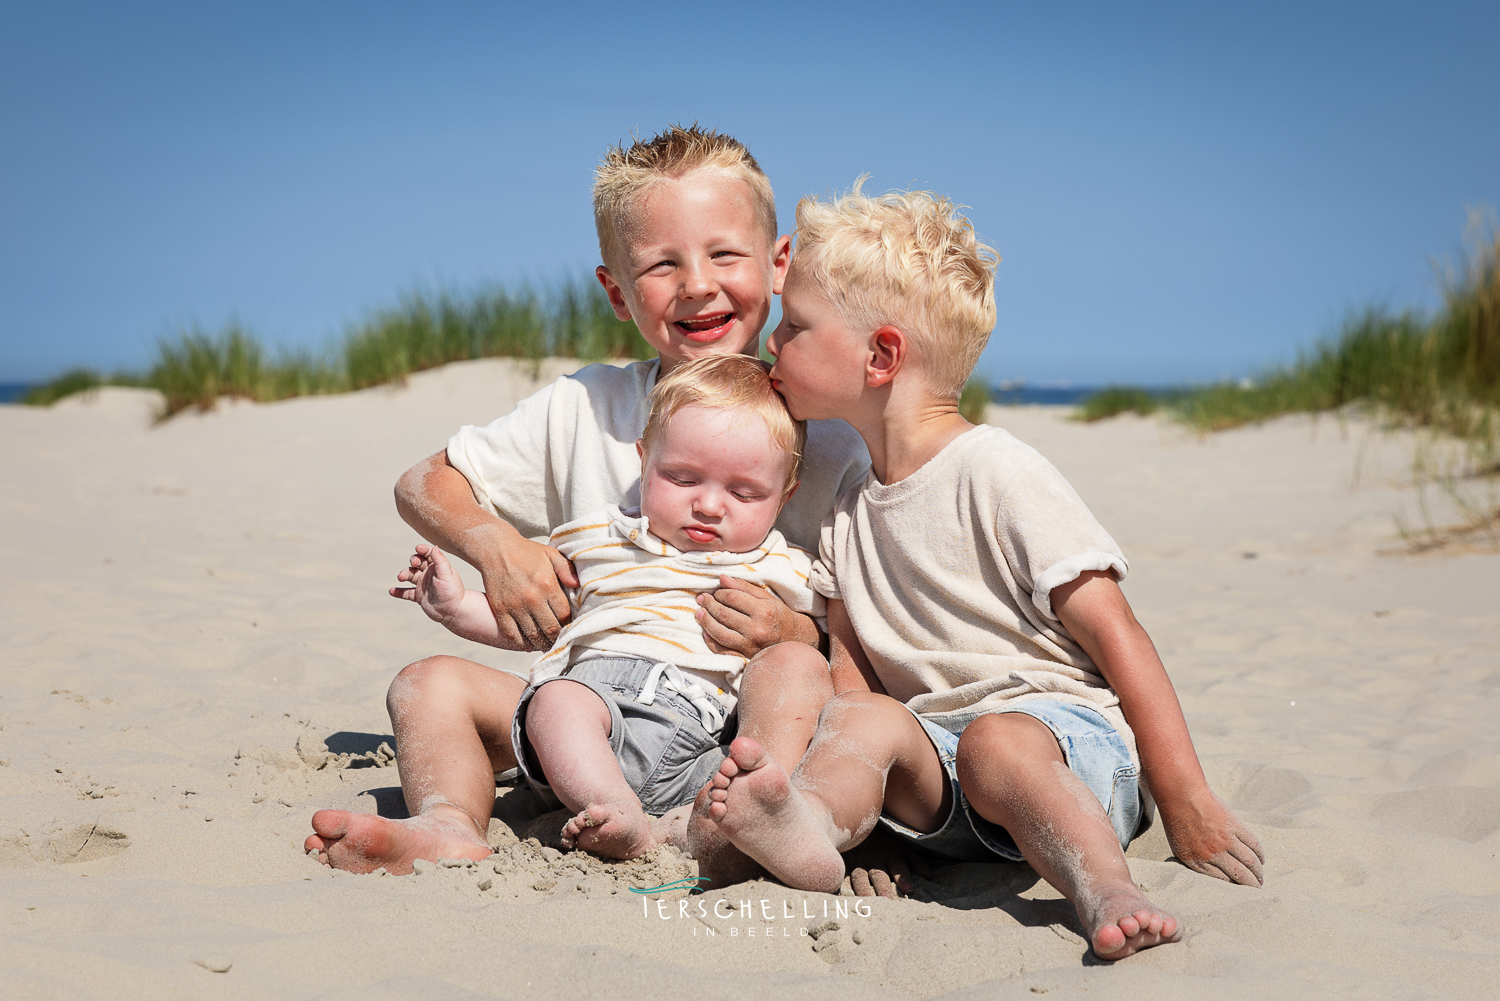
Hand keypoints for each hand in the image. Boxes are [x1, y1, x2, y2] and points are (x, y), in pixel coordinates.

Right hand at [389, 544, 465, 622]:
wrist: (453, 612)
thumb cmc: (452, 592)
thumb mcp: (447, 575)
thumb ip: (440, 561)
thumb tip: (435, 547)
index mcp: (438, 567)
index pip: (429, 553)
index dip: (423, 549)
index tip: (418, 548)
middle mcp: (429, 574)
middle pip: (417, 562)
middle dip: (413, 561)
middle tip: (414, 564)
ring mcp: (423, 584)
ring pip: (410, 575)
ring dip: (404, 574)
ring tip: (400, 578)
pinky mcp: (419, 596)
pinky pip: (406, 592)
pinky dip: (399, 592)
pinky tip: (391, 591)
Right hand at [474, 535, 578, 651]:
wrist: (495, 548)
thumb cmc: (526, 552)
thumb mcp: (551, 554)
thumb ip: (567, 569)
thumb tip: (578, 585)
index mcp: (547, 584)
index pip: (564, 615)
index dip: (570, 625)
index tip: (572, 630)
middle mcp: (532, 598)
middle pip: (550, 628)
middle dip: (557, 639)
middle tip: (562, 644)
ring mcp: (515, 606)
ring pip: (532, 634)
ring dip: (542, 644)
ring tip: (548, 647)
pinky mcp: (500, 610)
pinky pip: (512, 634)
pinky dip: (521, 643)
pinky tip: (528, 645)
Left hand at [695, 576, 818, 657]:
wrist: (795, 640)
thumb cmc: (780, 616)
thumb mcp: (767, 598)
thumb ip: (744, 587)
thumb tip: (722, 578)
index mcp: (764, 611)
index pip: (732, 598)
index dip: (720, 593)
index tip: (716, 591)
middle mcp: (757, 629)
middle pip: (724, 614)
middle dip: (709, 604)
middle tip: (702, 599)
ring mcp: (750, 646)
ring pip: (719, 632)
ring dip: (705, 621)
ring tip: (698, 612)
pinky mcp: (745, 657)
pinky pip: (722, 650)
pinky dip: (711, 641)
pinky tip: (705, 632)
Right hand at [840, 826, 930, 898]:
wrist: (859, 817)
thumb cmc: (884, 837)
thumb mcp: (901, 845)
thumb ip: (915, 860)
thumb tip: (929, 876)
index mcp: (891, 854)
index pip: (899, 867)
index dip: (904, 878)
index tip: (910, 890)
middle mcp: (874, 859)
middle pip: (879, 875)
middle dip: (883, 887)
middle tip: (887, 900)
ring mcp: (858, 861)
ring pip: (860, 877)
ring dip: (863, 890)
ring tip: (865, 902)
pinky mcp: (844, 862)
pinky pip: (842, 874)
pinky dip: (841, 885)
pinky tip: (842, 895)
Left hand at [1160, 789, 1264, 886]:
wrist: (1180, 795)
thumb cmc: (1177, 821)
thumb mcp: (1180, 847)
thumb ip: (1196, 861)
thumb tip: (1212, 873)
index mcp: (1196, 862)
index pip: (1222, 881)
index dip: (1234, 887)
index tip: (1241, 890)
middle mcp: (1211, 854)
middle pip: (1239, 875)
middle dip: (1251, 885)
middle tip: (1257, 889)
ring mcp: (1224, 840)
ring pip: (1250, 862)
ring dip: (1259, 872)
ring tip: (1260, 878)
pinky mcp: (1234, 826)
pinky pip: (1253, 845)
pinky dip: (1260, 854)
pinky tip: (1261, 859)